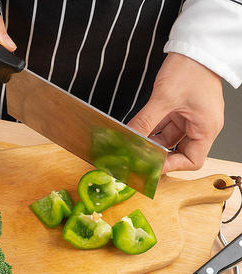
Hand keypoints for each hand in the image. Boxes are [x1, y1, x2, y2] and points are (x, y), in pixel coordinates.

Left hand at [127, 52, 223, 172]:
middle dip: (158, 154)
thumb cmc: (191, 68)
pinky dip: (151, 130)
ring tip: (133, 145)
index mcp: (206, 128)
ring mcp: (190, 118)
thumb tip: (129, 139)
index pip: (192, 160)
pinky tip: (137, 132)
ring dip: (151, 142)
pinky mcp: (180, 111)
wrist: (196, 45)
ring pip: (168, 140)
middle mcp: (200, 126)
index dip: (171, 166)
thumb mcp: (164, 98)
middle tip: (138, 157)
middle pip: (179, 152)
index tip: (151, 166)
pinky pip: (164, 127)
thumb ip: (145, 122)